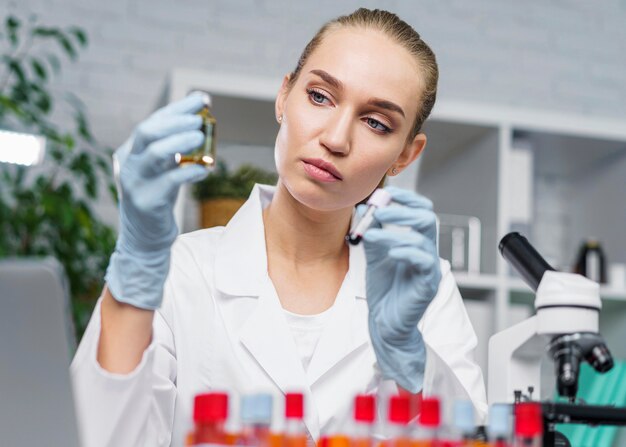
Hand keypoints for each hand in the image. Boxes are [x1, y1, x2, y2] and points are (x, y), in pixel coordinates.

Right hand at [105, 93, 208, 309]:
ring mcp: (135, 183)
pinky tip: (205, 170)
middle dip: (176, 120)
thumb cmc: (158, 198)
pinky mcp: (148, 202)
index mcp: (131, 152)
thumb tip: (200, 123)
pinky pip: (170, 181)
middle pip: (148, 131)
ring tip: (200, 137)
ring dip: (181, 141)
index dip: (178, 108)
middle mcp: (129, 164)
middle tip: (200, 118)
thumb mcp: (161, 170)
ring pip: (156, 153)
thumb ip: (174, 149)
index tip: (202, 99)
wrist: (144, 239)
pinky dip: (189, 172)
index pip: (153, 122)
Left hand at [362, 186, 440, 391]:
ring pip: (422, 239)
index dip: (406, 198)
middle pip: (427, 219)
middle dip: (403, 211)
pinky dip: (407, 252)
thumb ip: (370, 231)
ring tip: (371, 234)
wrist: (384, 321)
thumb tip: (362, 208)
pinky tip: (390, 252)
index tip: (386, 192)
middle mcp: (426, 251)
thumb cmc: (384, 288)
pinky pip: (424, 262)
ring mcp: (429, 267)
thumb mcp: (373, 254)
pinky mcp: (428, 284)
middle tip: (381, 210)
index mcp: (416, 241)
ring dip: (395, 232)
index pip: (420, 210)